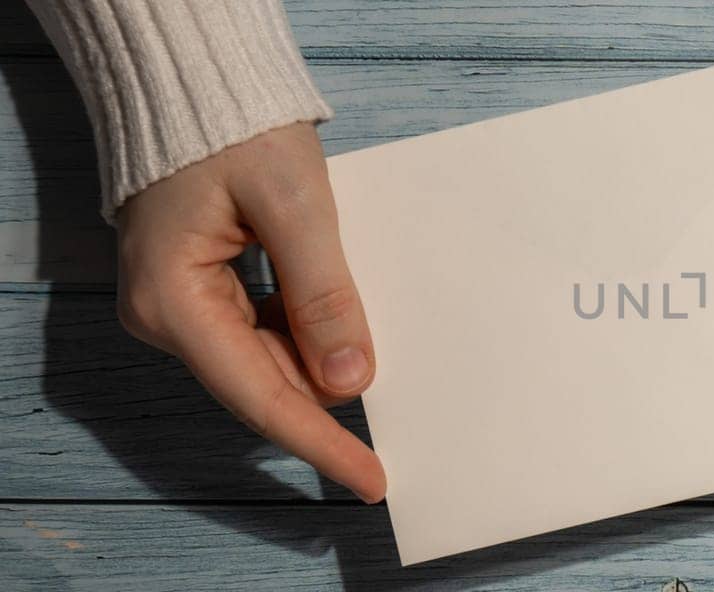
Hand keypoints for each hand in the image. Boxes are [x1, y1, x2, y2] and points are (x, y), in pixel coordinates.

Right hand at [116, 123, 384, 502]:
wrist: (195, 82)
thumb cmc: (236, 129)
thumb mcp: (294, 205)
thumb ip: (324, 292)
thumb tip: (352, 380)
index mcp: (174, 302)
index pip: (260, 396)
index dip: (320, 442)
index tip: (370, 480)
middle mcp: (167, 315)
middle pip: (260, 385)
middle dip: (326, 413)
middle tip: (392, 450)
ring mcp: (181, 304)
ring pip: (264, 361)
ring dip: (320, 370)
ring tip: (381, 382)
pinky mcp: (202, 288)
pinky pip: (261, 332)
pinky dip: (306, 338)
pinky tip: (347, 338)